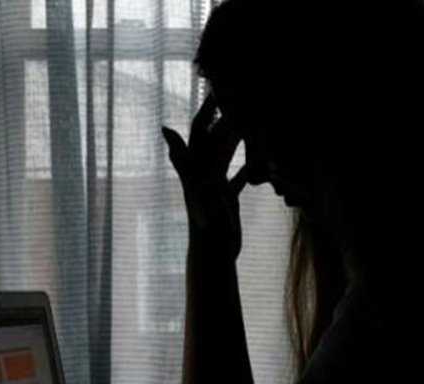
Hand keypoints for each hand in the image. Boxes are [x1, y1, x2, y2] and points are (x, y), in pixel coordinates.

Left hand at [162, 94, 248, 260]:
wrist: (213, 254)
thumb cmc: (206, 223)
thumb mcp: (197, 187)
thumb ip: (183, 156)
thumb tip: (164, 127)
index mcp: (196, 166)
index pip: (200, 129)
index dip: (207, 108)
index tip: (219, 88)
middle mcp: (203, 173)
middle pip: (216, 138)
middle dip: (227, 118)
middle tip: (243, 99)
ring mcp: (214, 185)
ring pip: (226, 154)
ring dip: (237, 138)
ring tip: (251, 121)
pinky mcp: (225, 198)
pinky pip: (237, 177)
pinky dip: (247, 165)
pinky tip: (259, 159)